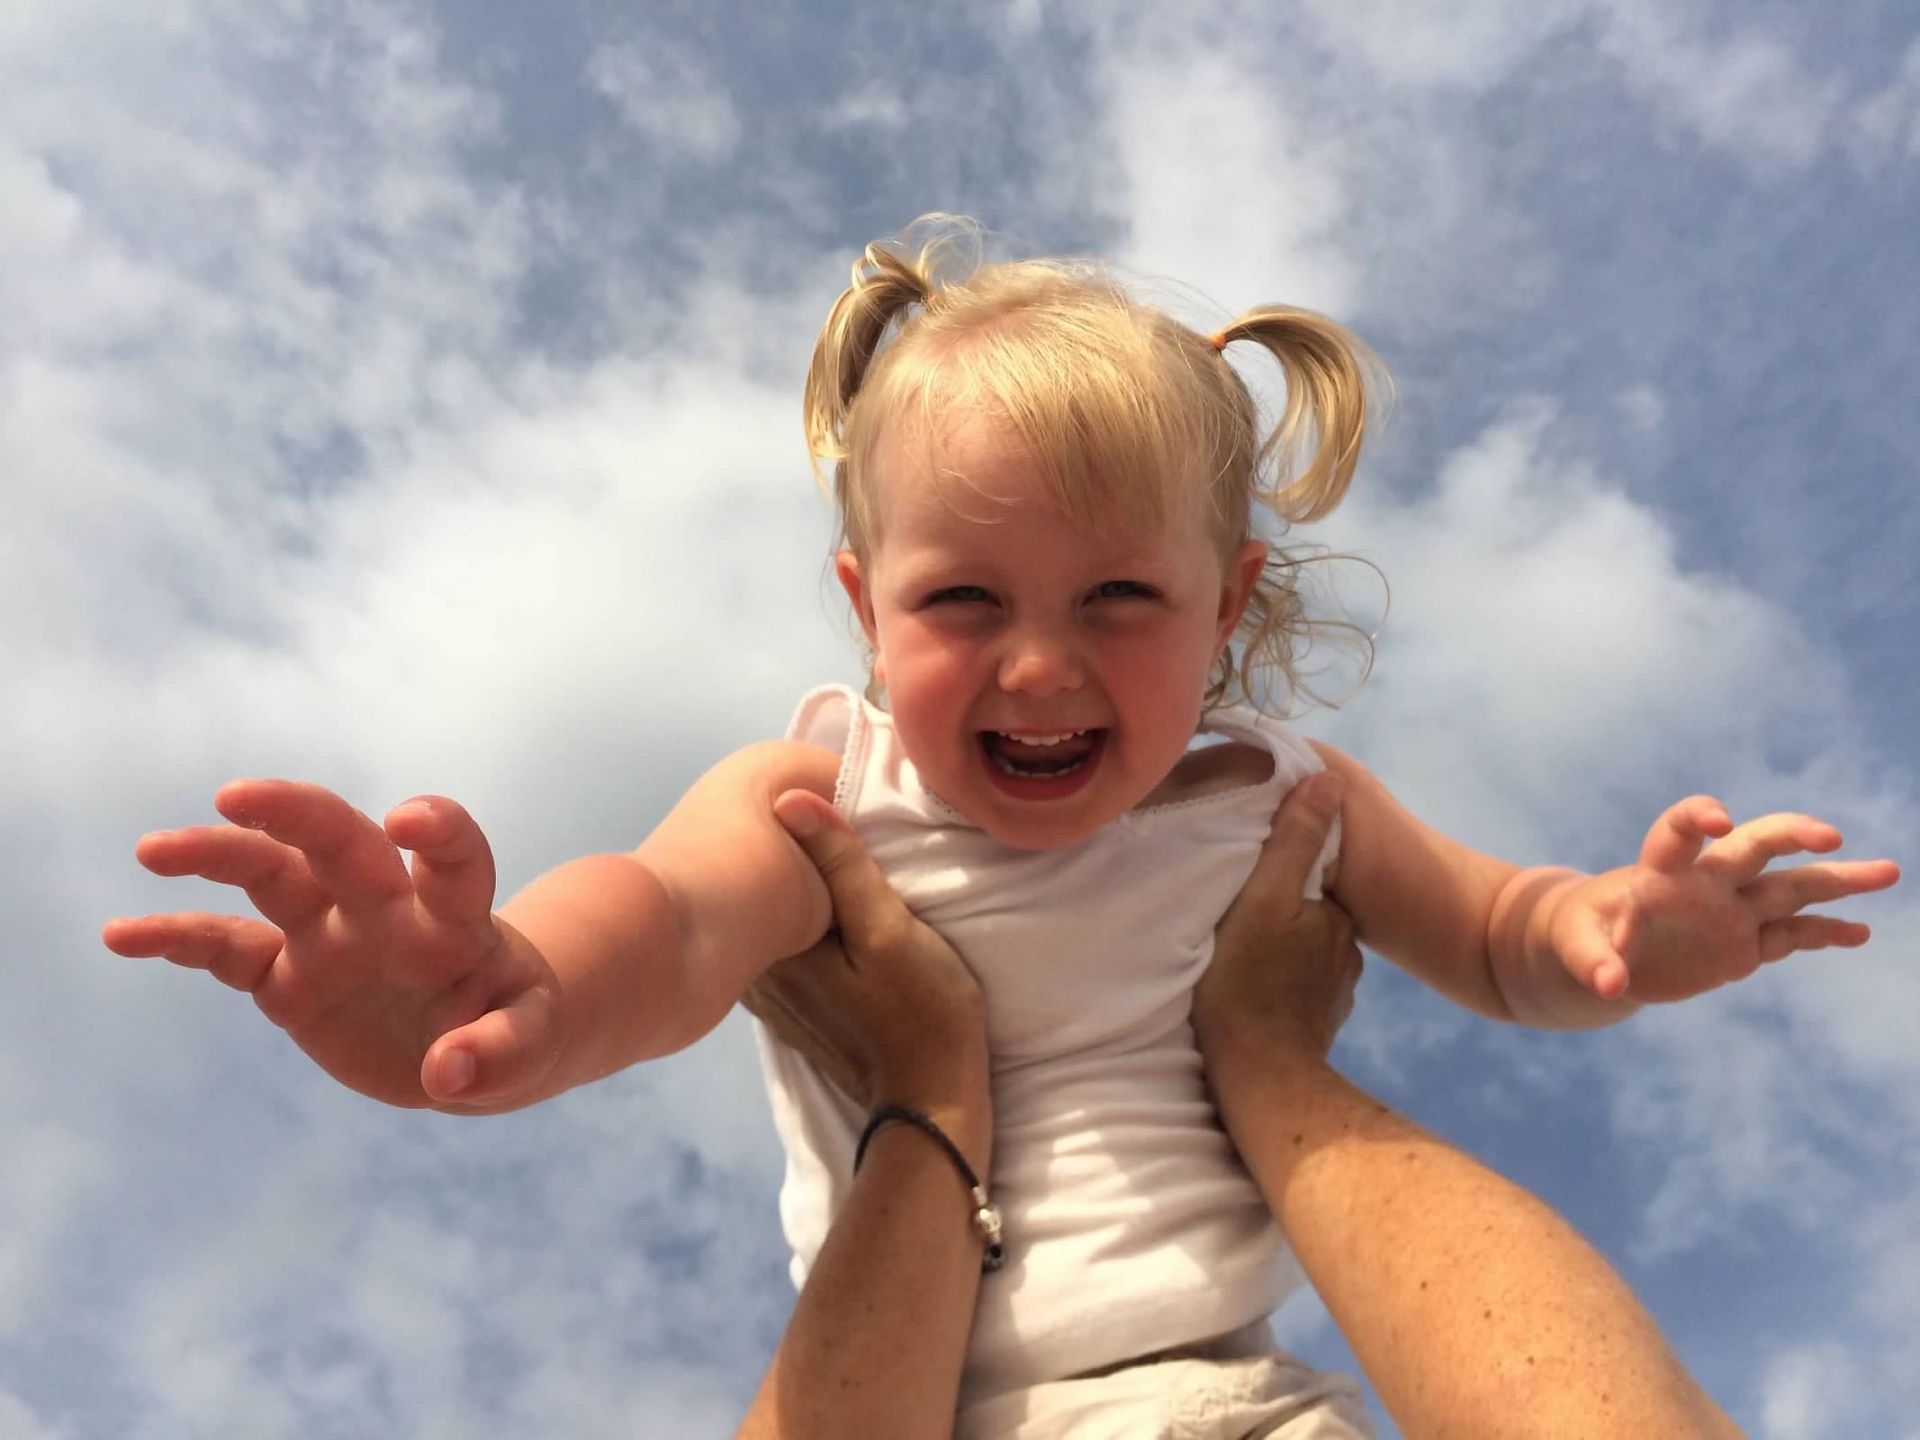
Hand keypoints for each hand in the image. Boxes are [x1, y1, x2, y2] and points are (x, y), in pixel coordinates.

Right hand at [102, 780, 561, 1109]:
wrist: (478, 1043)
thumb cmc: (516, 1024)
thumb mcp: (531, 1043)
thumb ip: (502, 1051)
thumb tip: (449, 1074)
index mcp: (455, 915)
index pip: (453, 855)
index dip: (438, 829)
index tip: (409, 821)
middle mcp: (387, 908)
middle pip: (342, 842)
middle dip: (295, 812)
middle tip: (236, 796)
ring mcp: (331, 936)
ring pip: (272, 876)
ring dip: (218, 856)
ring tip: (154, 850)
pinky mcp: (288, 976)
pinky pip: (226, 949)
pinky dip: (178, 937)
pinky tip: (122, 934)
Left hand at [743, 791, 987, 1125]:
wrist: (930, 1098)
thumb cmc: (920, 1008)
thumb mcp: (888, 926)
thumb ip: (840, 863)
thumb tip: (787, 798)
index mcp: (771, 942)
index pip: (766, 860)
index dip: (797, 825)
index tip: (833, 804)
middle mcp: (754, 968)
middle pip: (765, 889)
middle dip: (792, 856)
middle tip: (840, 827)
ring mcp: (768, 993)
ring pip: (772, 917)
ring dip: (795, 890)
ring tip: (836, 861)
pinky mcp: (788, 1008)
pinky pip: (782, 946)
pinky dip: (801, 923)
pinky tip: (828, 911)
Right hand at [1193, 771, 1362, 1064]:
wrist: (1261, 1076)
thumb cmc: (1250, 981)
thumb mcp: (1262, 899)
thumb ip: (1294, 840)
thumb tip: (1327, 780)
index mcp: (1337, 917)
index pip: (1313, 880)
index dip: (1283, 875)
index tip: (1251, 881)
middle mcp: (1347, 954)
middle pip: (1310, 917)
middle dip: (1284, 915)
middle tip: (1239, 920)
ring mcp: (1338, 996)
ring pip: (1307, 956)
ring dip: (1283, 954)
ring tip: (1244, 958)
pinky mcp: (1321, 1028)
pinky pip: (1302, 993)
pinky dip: (1284, 989)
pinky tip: (1258, 995)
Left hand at [1548, 795, 1900, 1002]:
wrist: (1600, 949)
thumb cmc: (1578, 933)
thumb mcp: (1573, 945)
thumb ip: (1592, 960)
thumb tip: (1609, 986)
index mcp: (1659, 870)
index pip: (1680, 831)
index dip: (1697, 819)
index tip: (1719, 819)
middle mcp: (1706, 881)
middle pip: (1755, 846)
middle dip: (1791, 835)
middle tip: (1831, 837)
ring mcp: (1732, 910)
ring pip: (1790, 887)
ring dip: (1837, 880)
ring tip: (1888, 872)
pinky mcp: (1745, 944)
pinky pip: (1791, 934)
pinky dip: (1824, 933)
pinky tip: (1860, 932)